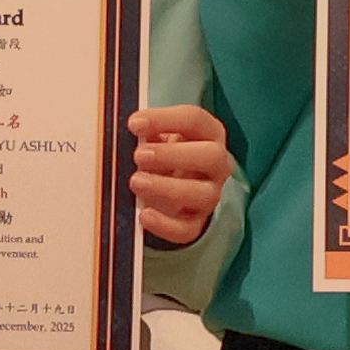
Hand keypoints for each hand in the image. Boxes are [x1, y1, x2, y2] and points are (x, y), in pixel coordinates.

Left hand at [124, 102, 233, 250]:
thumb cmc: (166, 154)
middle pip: (210, 156)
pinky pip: (187, 229)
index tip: (134, 124)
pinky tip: (144, 214)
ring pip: (202, 194)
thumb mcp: (159, 136)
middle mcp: (216, 164)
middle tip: (139, 156)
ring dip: (167, 188)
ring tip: (136, 182)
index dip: (165, 120)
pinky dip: (165, 225)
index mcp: (208, 134)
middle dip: (172, 155)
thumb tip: (132, 130)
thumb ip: (148, 131)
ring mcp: (210, 194)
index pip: (194, 120)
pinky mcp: (197, 222)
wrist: (176, 188)